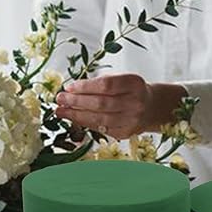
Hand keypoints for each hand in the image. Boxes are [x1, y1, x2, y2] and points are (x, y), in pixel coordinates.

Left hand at [54, 76, 187, 139]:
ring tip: (61, 111)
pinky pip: (101, 129)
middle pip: (101, 104)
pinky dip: (85, 123)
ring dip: (76, 115)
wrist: (151, 106)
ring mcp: (132, 120)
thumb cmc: (130, 90)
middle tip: (60, 99)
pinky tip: (73, 119)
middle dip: (76, 102)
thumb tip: (71, 90)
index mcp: (134, 84)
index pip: (106, 85)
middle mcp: (135, 103)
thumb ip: (99, 83)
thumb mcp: (120, 79)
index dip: (85, 87)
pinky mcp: (126, 133)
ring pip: (99, 119)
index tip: (69, 87)